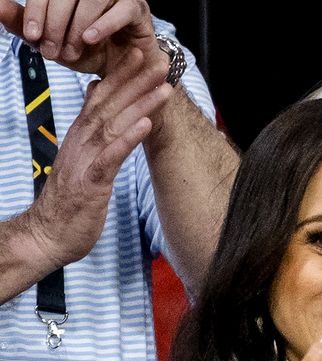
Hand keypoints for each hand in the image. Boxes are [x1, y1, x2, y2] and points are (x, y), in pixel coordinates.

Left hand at [0, 0, 158, 74]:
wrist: (124, 72)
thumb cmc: (90, 53)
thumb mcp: (52, 42)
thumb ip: (25, 25)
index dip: (37, 11)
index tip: (34, 36)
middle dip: (55, 23)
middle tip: (52, 50)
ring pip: (92, 0)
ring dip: (77, 26)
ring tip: (73, 49)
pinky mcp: (137, 9)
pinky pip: (121, 11)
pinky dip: (103, 25)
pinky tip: (90, 39)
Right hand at [18, 46, 170, 271]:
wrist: (48, 234)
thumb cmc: (69, 202)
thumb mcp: (81, 161)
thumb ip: (89, 133)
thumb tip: (95, 101)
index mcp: (80, 137)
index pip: (100, 98)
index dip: (120, 76)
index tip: (139, 55)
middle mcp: (81, 143)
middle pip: (110, 105)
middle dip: (135, 81)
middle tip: (159, 60)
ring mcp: (86, 160)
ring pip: (115, 125)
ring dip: (141, 104)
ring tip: (163, 87)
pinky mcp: (91, 182)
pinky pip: (111, 156)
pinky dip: (128, 138)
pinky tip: (146, 125)